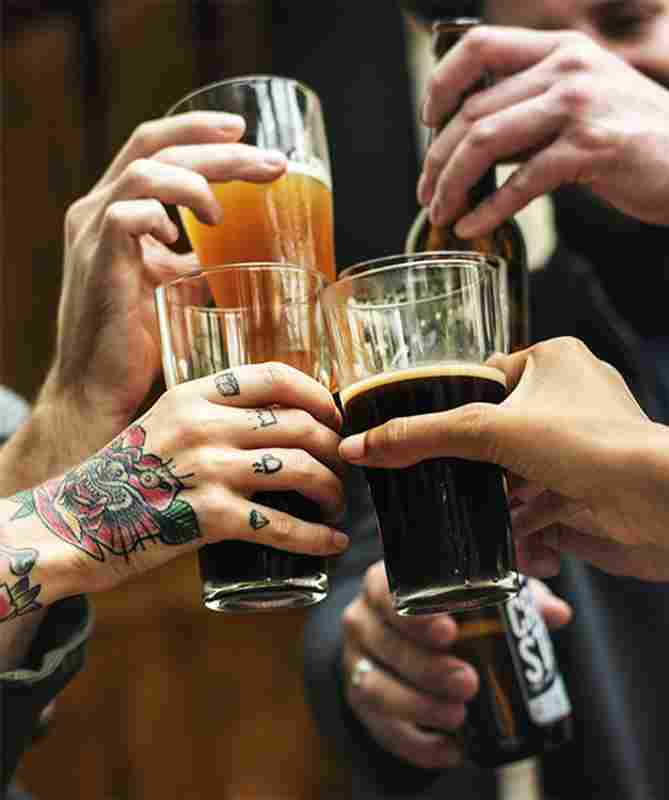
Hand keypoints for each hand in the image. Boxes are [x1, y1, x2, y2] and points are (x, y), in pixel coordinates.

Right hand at [0, 363, 346, 607]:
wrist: (72, 523)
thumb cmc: (123, 475)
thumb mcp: (164, 421)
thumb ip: (212, 414)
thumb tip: (277, 421)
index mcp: (195, 394)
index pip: (275, 376)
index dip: (319, 394)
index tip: (336, 416)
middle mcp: (205, 425)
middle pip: (301, 425)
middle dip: (335, 450)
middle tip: (342, 468)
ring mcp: (209, 469)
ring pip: (301, 469)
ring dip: (333, 490)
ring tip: (336, 504)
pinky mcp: (209, 518)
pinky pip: (282, 526)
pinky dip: (317, 537)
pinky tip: (333, 543)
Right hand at [48, 111, 286, 445]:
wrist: (98, 386)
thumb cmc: (135, 338)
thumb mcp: (171, 285)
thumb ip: (192, 260)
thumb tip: (234, 250)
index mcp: (116, 210)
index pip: (154, 145)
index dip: (197, 129)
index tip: (245, 130)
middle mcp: (98, 210)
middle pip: (157, 147)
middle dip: (221, 148)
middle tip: (273, 162)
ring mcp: (94, 233)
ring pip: (145, 171)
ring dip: (198, 180)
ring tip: (224, 212)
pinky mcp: (99, 262)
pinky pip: (128, 216)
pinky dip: (163, 217)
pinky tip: (185, 239)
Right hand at [339, 338, 668, 587]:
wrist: (667, 508)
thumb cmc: (593, 445)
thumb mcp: (492, 430)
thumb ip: (421, 437)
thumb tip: (358, 446)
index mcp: (552, 361)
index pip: (482, 378)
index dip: (451, 409)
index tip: (419, 439)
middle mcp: (567, 402)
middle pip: (493, 436)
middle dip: (472, 472)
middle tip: (441, 491)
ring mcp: (576, 452)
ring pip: (512, 480)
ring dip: (498, 509)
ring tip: (485, 524)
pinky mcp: (583, 496)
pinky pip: (536, 513)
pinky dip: (524, 534)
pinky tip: (524, 548)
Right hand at [340, 561, 569, 768]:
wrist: (407, 641)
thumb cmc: (449, 609)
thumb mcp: (481, 595)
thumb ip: (516, 597)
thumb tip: (556, 614)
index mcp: (386, 583)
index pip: (390, 590)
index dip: (416, 613)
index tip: (451, 631)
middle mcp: (363, 618)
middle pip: (386, 642)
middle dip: (427, 666)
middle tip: (468, 682)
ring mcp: (355, 660)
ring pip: (375, 685)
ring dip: (418, 705)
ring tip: (460, 717)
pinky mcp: (359, 701)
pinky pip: (380, 728)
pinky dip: (417, 744)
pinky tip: (452, 750)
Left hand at [418, 26, 668, 236]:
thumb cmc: (634, 140)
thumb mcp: (579, 107)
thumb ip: (529, 113)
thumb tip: (470, 144)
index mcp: (560, 49)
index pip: (478, 46)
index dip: (441, 84)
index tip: (428, 123)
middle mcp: (566, 67)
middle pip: (473, 109)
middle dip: (437, 158)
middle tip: (425, 192)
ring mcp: (580, 105)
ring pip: (487, 140)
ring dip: (452, 183)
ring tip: (440, 213)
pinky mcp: (592, 147)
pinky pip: (522, 181)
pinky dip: (490, 209)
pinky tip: (473, 228)